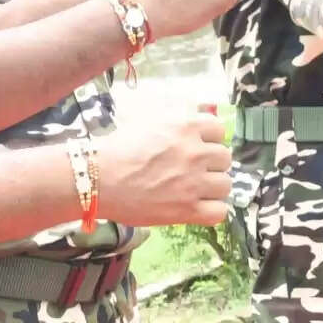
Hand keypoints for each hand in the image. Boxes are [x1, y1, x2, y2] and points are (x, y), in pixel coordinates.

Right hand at [90, 101, 230, 225]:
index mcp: (186, 126)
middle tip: (192, 170)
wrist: (97, 179)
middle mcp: (195, 153)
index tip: (197, 147)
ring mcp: (193, 183)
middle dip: (211, 164)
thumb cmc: (117, 147)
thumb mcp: (148, 119)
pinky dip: (212, 210)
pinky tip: (198, 207)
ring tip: (194, 189)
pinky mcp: (187, 210)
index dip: (208, 139)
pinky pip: (220, 211)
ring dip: (212, 187)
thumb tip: (201, 111)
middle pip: (225, 158)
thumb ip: (177, 117)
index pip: (218, 130)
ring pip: (225, 185)